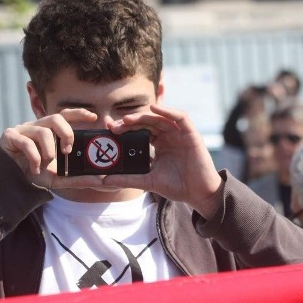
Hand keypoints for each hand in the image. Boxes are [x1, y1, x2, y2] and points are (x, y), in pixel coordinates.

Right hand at [0, 109, 104, 189]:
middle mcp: (36, 127)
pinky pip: (26, 142)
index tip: (94, 117)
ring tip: (46, 163)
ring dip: (49, 150)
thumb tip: (100, 180)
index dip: (79, 113)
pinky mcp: (10, 136)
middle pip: (55, 118)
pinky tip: (35, 169)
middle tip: (67, 151)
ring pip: (42, 131)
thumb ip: (77, 178)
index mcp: (48, 131)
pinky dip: (34, 157)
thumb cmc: (33, 174)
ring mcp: (22, 130)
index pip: (64, 115)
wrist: (9, 182)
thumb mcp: (58, 178)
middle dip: (66, 133)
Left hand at [102, 105, 223, 217]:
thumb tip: (105, 180)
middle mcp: (168, 136)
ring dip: (144, 115)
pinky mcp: (191, 134)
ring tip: (128, 119)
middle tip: (115, 126)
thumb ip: (128, 179)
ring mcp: (179, 133)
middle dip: (131, 121)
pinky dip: (168, 111)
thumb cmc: (177, 186)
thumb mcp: (148, 181)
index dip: (125, 127)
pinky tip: (154, 108)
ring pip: (160, 117)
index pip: (140, 130)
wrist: (198, 194)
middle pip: (147, 121)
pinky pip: (180, 117)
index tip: (110, 129)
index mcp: (158, 144)